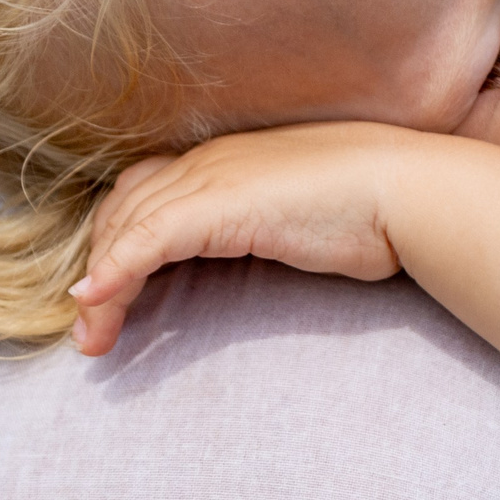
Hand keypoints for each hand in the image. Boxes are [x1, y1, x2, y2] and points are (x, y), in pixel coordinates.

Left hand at [70, 122, 421, 354]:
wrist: (410, 191)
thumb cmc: (374, 209)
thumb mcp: (300, 220)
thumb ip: (264, 229)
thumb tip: (262, 251)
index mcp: (227, 163)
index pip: (145, 196)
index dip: (117, 245)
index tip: (108, 297)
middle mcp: (209, 162)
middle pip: (123, 213)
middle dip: (97, 272)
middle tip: (90, 332)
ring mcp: (213, 179)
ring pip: (126, 230)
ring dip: (99, 288)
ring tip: (92, 337)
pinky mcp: (220, 205)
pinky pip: (147, 240)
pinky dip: (114, 272)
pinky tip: (96, 303)